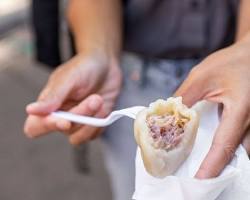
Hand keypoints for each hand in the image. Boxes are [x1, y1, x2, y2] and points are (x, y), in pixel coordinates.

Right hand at [24, 53, 121, 144]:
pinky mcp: (93, 123)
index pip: (35, 126)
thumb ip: (53, 96)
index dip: (47, 127)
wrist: (107, 65)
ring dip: (92, 121)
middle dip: (81, 114)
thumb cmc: (84, 67)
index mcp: (48, 103)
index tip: (66, 121)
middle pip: (65, 129)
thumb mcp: (69, 78)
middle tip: (94, 98)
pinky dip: (101, 124)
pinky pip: (94, 135)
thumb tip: (31, 110)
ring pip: (79, 136)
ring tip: (99, 100)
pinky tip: (104, 107)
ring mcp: (78, 121)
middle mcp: (61, 115)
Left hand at [175, 40, 249, 178]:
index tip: (200, 180)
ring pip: (240, 150)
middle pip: (234, 154)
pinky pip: (242, 142)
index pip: (224, 145)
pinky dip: (227, 149)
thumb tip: (168, 116)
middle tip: (197, 177)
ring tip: (202, 166)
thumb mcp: (202, 77)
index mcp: (240, 110)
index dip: (211, 166)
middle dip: (216, 168)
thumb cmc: (230, 63)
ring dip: (223, 160)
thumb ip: (184, 97)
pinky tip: (213, 150)